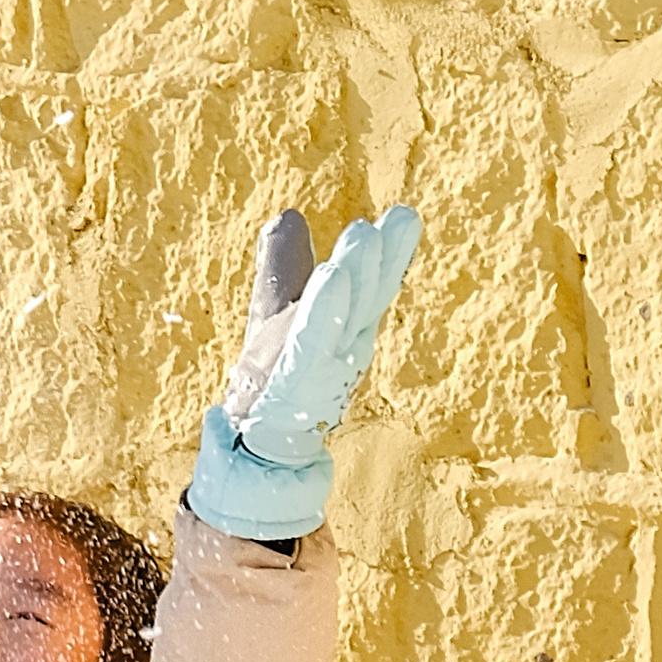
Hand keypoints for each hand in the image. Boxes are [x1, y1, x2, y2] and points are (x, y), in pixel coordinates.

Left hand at [189, 202, 419, 542]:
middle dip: (383, 259)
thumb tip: (288, 215)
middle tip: (401, 217)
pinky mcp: (297, 383)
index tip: (404, 216)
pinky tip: (331, 279)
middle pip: (368, 297)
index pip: (372, 286)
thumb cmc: (273, 375)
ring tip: (363, 236)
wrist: (257, 445)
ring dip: (357, 277)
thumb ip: (285, 263)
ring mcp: (323, 366)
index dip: (389, 254)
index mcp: (345, 327)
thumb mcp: (278, 307)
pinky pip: (312, 344)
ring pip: (344, 317)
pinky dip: (324, 313)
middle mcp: (344, 346)